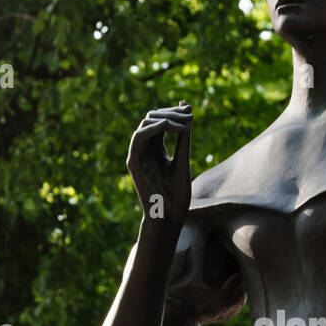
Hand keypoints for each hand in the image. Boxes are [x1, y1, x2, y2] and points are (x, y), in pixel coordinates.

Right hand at [127, 102, 192, 225]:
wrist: (169, 216)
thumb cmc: (177, 193)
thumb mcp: (183, 158)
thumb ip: (183, 137)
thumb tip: (187, 110)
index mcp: (157, 149)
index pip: (161, 121)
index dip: (175, 112)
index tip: (191, 111)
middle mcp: (146, 149)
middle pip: (153, 118)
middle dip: (172, 113)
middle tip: (189, 116)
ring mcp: (139, 155)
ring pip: (145, 124)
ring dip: (164, 119)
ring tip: (183, 124)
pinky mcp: (134, 162)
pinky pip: (138, 138)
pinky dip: (152, 128)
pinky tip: (167, 126)